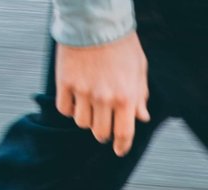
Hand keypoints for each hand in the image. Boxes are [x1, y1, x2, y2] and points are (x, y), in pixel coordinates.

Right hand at [55, 32, 151, 156]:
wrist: (95, 21)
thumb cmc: (121, 44)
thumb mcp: (139, 69)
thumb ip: (140, 95)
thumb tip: (142, 117)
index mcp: (125, 97)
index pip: (124, 134)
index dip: (122, 146)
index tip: (119, 150)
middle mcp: (104, 98)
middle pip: (100, 133)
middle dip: (104, 133)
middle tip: (104, 125)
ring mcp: (83, 92)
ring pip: (82, 123)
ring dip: (87, 119)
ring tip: (90, 105)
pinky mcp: (65, 83)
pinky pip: (65, 109)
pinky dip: (70, 108)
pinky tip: (76, 98)